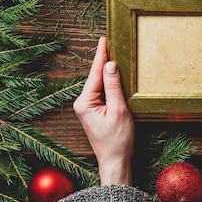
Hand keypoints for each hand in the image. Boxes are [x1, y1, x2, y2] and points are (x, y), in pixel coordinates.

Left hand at [73, 37, 134, 185]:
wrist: (115, 161)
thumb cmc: (117, 140)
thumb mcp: (119, 110)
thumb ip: (114, 86)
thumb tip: (110, 65)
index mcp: (85, 102)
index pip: (95, 73)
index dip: (101, 55)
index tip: (104, 39)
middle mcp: (83, 103)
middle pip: (96, 77)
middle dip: (104, 61)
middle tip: (111, 42)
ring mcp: (88, 108)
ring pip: (100, 84)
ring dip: (108, 72)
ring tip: (114, 54)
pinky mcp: (94, 112)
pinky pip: (102, 93)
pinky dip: (110, 84)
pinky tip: (115, 75)